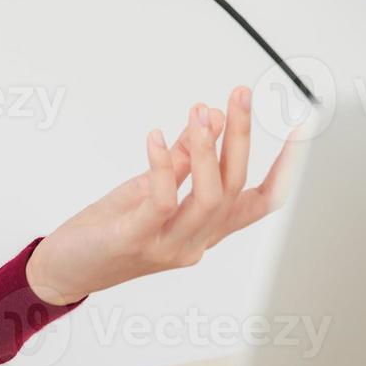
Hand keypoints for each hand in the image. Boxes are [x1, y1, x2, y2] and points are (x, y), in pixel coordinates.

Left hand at [24, 86, 300, 305]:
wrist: (65, 269)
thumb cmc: (106, 232)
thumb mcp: (147, 190)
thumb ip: (178, 161)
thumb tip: (208, 119)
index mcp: (205, 229)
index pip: (261, 200)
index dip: (287, 167)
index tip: (300, 127)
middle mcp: (197, 241)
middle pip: (237, 188)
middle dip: (241, 136)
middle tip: (239, 96)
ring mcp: (170, 245)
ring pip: (210, 197)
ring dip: (208, 148)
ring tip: (200, 112)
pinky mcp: (138, 240)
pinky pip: (163, 200)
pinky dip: (163, 164)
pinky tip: (156, 136)